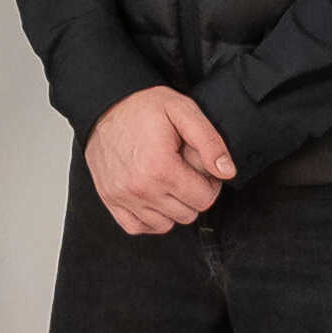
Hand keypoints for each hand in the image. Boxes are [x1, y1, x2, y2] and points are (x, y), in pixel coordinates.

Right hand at [85, 86, 236, 234]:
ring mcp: (123, 197)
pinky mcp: (111, 200)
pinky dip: (149, 218)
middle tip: (184, 171)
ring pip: (166, 224)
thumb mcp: (183, 111)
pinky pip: (138, 227)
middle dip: (192, 194)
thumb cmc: (142, 107)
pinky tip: (153, 198)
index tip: (201, 170)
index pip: (204, 198)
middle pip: (187, 214)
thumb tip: (226, 172)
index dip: (210, 184)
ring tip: (167, 181)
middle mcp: (140, 188)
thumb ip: (210, 142)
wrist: (104, 105)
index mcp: (161, 167)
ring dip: (172, 207)